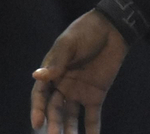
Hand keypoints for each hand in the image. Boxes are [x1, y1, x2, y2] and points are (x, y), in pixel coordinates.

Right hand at [32, 10, 127, 133]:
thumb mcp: (69, 44)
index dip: (37, 109)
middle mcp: (62, 86)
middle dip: (53, 124)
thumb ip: (57, 62)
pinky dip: (91, 130)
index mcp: (52, 73)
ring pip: (70, 117)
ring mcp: (79, 92)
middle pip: (54, 109)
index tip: (37, 123)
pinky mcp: (96, 95)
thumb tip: (37, 76)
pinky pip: (92, 116)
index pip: (40, 95)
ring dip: (69, 130)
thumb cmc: (86, 32)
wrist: (112, 27)